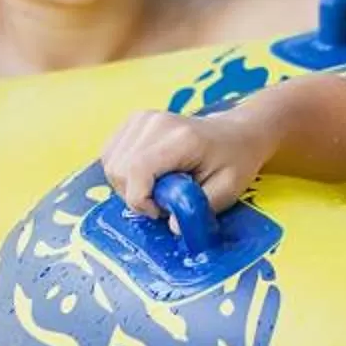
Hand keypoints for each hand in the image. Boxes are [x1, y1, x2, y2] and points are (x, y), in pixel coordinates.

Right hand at [102, 107, 271, 216]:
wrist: (235, 132)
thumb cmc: (234, 161)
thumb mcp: (226, 190)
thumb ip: (197, 209)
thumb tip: (172, 227)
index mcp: (181, 138)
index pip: (137, 170)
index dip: (140, 200)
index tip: (161, 210)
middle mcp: (155, 122)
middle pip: (118, 170)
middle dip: (135, 196)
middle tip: (163, 200)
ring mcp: (141, 118)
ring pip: (110, 163)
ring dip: (128, 185)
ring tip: (156, 187)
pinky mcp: (133, 120)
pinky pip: (110, 154)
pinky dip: (123, 172)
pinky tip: (146, 175)